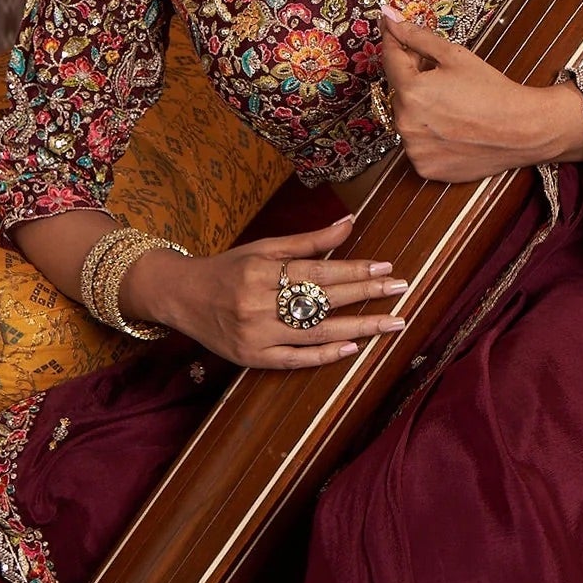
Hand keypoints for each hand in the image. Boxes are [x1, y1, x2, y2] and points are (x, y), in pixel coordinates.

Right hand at [120, 214, 408, 369]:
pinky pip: (295, 360)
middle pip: (323, 301)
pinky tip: (352, 348)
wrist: (181, 297)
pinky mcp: (252, 358)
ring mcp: (256, 334)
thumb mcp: (264, 248)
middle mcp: (260, 303)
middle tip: (401, 290)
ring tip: (392, 323)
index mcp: (263, 271)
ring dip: (359, 328)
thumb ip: (308, 241)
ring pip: (316, 332)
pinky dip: (324, 354)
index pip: (319, 272)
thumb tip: (349, 223)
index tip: (387, 268)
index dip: (355, 270)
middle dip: (366, 295)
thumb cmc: (228, 269)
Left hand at [379, 2, 582, 181]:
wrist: (522, 130)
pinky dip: (429, 136)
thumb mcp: (455, 56)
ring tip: (453, 106)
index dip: (392, 42)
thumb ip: (417, 37)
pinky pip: (418, 145)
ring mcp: (415, 149)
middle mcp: (406, 124)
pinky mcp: (425, 168)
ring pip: (408, 119)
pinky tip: (453, 128)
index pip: (390, 60)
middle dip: (414, 80)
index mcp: (411, 92)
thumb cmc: (491, 91)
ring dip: (420, 110)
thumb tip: (391, 19)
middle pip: (400, 92)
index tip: (391, 29)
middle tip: (442, 75)